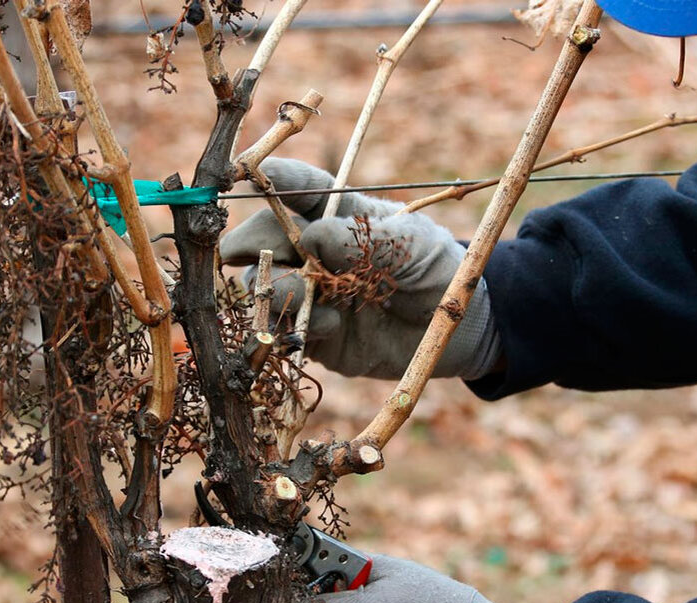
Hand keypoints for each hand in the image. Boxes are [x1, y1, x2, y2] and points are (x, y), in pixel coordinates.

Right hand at [220, 158, 499, 379]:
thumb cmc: (436, 270)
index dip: (276, 182)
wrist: (455, 329)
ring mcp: (311, 293)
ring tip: (306, 293)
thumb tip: (309, 238)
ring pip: (264, 284)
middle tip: (241, 250)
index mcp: (339, 216)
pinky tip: (332, 324)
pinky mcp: (316, 332)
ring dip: (274, 287)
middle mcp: (314, 252)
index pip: (301, 192)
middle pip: (264, 238)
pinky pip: (284, 328)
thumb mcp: (411, 244)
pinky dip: (295, 324)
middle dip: (250, 241)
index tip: (255, 176)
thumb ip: (362, 239)